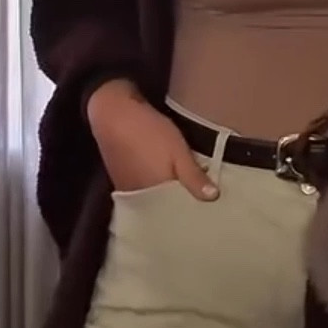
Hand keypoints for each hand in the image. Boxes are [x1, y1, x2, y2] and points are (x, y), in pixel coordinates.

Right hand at [86, 80, 217, 199]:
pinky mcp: (121, 180)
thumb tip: (213, 198)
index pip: (177, 214)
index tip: (206, 210)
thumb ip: (193, 176)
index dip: (191, 211)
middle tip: (199, 201)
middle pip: (163, 210)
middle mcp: (138, 198)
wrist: (113, 113)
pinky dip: (155, 189)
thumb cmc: (149, 132)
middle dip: (180, 205)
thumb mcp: (178, 151)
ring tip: (185, 190)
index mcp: (154, 196)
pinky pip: (142, 191)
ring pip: (152, 200)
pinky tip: (164, 179)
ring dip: (166, 197)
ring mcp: (127, 189)